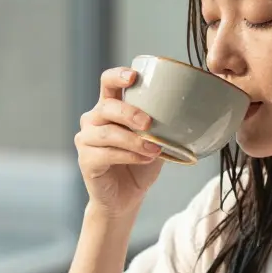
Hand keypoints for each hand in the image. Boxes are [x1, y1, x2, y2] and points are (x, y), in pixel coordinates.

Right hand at [75, 67, 164, 218]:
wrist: (127, 196)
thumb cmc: (140, 163)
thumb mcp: (154, 139)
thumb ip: (160, 124)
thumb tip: (186, 113)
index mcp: (109, 107)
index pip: (107, 82)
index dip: (117, 76)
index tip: (134, 77)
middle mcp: (93, 120)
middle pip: (107, 106)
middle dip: (129, 113)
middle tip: (149, 124)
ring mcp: (85, 139)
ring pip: (107, 133)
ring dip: (133, 141)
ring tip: (154, 149)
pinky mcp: (86, 160)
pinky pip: (105, 154)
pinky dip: (128, 155)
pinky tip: (144, 159)